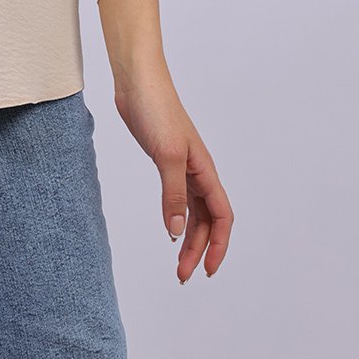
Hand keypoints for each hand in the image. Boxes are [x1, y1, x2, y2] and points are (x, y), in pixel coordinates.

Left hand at [113, 60, 233, 282]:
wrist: (137, 81)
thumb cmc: (156, 109)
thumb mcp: (167, 154)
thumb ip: (172, 194)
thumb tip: (176, 232)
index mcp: (205, 170)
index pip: (222, 216)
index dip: (218, 245)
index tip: (207, 271)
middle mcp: (198, 171)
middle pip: (208, 220)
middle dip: (199, 249)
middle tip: (183, 276)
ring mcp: (182, 166)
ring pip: (193, 212)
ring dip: (188, 238)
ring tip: (177, 264)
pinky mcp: (164, 161)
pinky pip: (177, 197)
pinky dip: (175, 216)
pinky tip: (168, 228)